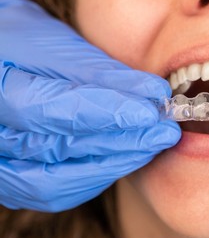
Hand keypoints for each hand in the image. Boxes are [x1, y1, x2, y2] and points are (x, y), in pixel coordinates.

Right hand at [0, 0, 180, 211]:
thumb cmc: (18, 45)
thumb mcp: (54, 46)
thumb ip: (101, 73)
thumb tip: (154, 94)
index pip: (53, 110)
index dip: (108, 114)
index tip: (151, 111)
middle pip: (59, 151)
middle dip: (121, 143)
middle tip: (164, 131)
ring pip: (58, 182)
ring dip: (114, 164)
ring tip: (152, 145)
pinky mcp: (12, 180)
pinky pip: (56, 192)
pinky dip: (97, 176)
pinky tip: (127, 159)